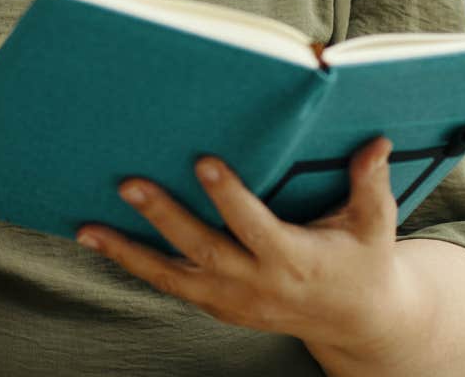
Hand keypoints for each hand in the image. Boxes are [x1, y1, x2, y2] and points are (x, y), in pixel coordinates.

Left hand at [75, 136, 423, 358]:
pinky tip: (101, 241)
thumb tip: (375, 142)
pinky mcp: (218, 307)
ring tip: (87, 228)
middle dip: (163, 218)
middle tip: (128, 184)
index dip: (230, 198)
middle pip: (203, 252)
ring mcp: (233, 301)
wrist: (356, 323)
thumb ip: (371, 184)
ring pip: (173, 278)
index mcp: (295, 260)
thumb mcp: (376, 225)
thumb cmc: (365, 261)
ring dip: (128, 254)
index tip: (204, 162)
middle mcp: (258, 285)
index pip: (256, 227)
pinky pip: (171, 286)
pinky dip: (135, 265)